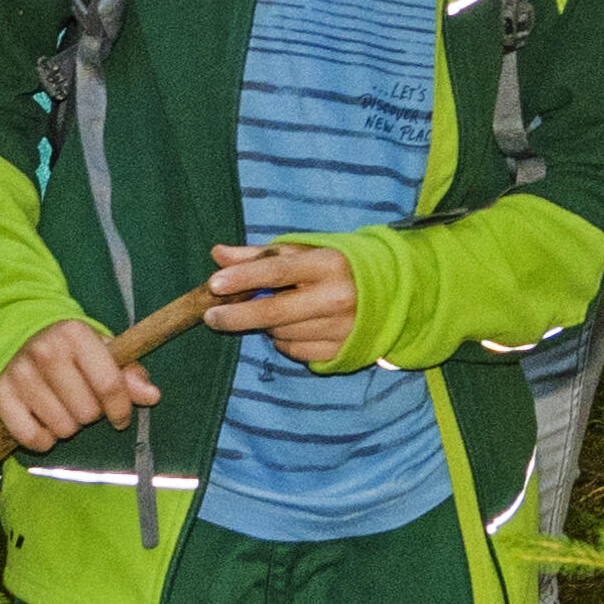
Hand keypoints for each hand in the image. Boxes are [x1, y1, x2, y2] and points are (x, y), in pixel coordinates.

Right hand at [0, 319, 158, 453]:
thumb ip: (131, 375)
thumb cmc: (75, 352)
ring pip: (61, 428)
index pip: (109, 385)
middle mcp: (45, 350)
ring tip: (64, 408)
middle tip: (83, 403)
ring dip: (68, 426)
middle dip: (91, 415)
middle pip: (86, 412)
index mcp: (76, 334)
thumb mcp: (105, 353)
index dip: (121, 408)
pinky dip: (42, 440)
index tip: (120, 417)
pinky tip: (44, 422)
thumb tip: (152, 396)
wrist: (25, 339)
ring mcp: (19, 372)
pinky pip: (31, 438)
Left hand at [204, 241, 358, 364]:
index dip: (243, 277)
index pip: (277, 271)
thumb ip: (260, 255)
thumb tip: (218, 254)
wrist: (392, 293)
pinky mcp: (340, 350)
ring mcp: (340, 327)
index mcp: (328, 264)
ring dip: (266, 326)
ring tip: (276, 313)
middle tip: (211, 316)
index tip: (214, 284)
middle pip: (273, 312)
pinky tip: (294, 327)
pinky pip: (295, 351)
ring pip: (280, 334)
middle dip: (235, 316)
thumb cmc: (338, 266)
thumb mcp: (306, 251)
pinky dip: (285, 342)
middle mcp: (336, 297)